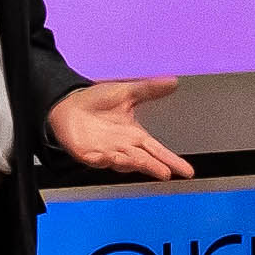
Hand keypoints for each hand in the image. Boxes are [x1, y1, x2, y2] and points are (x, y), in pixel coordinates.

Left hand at [47, 77, 191, 179]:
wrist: (69, 103)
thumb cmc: (96, 101)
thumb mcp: (127, 92)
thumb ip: (149, 89)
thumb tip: (172, 82)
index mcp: (134, 136)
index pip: (157, 150)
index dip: (172, 160)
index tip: (186, 171)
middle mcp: (123, 147)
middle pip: (143, 160)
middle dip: (153, 167)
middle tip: (165, 172)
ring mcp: (105, 152)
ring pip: (121, 162)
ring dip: (128, 163)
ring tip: (135, 161)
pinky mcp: (87, 153)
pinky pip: (95, 160)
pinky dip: (100, 160)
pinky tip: (105, 157)